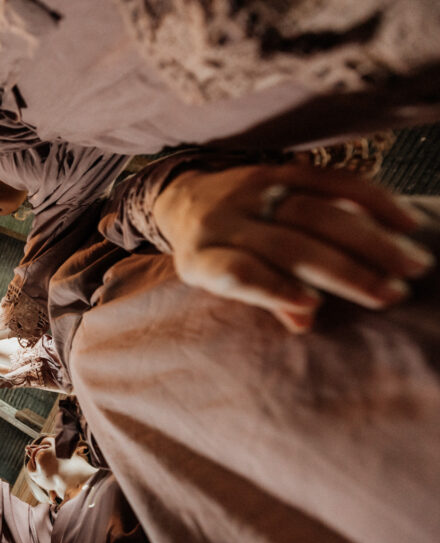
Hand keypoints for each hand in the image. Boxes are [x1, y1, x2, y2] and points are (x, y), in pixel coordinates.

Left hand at [153, 164, 432, 331]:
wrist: (185, 198)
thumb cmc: (212, 255)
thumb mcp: (218, 283)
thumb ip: (259, 298)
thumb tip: (303, 320)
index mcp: (200, 258)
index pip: (236, 273)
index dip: (273, 289)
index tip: (314, 306)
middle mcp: (222, 222)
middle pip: (289, 246)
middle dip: (345, 272)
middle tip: (392, 295)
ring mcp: (252, 192)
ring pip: (317, 213)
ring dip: (370, 240)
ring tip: (411, 265)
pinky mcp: (278, 168)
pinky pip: (330, 180)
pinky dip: (371, 199)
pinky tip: (404, 223)